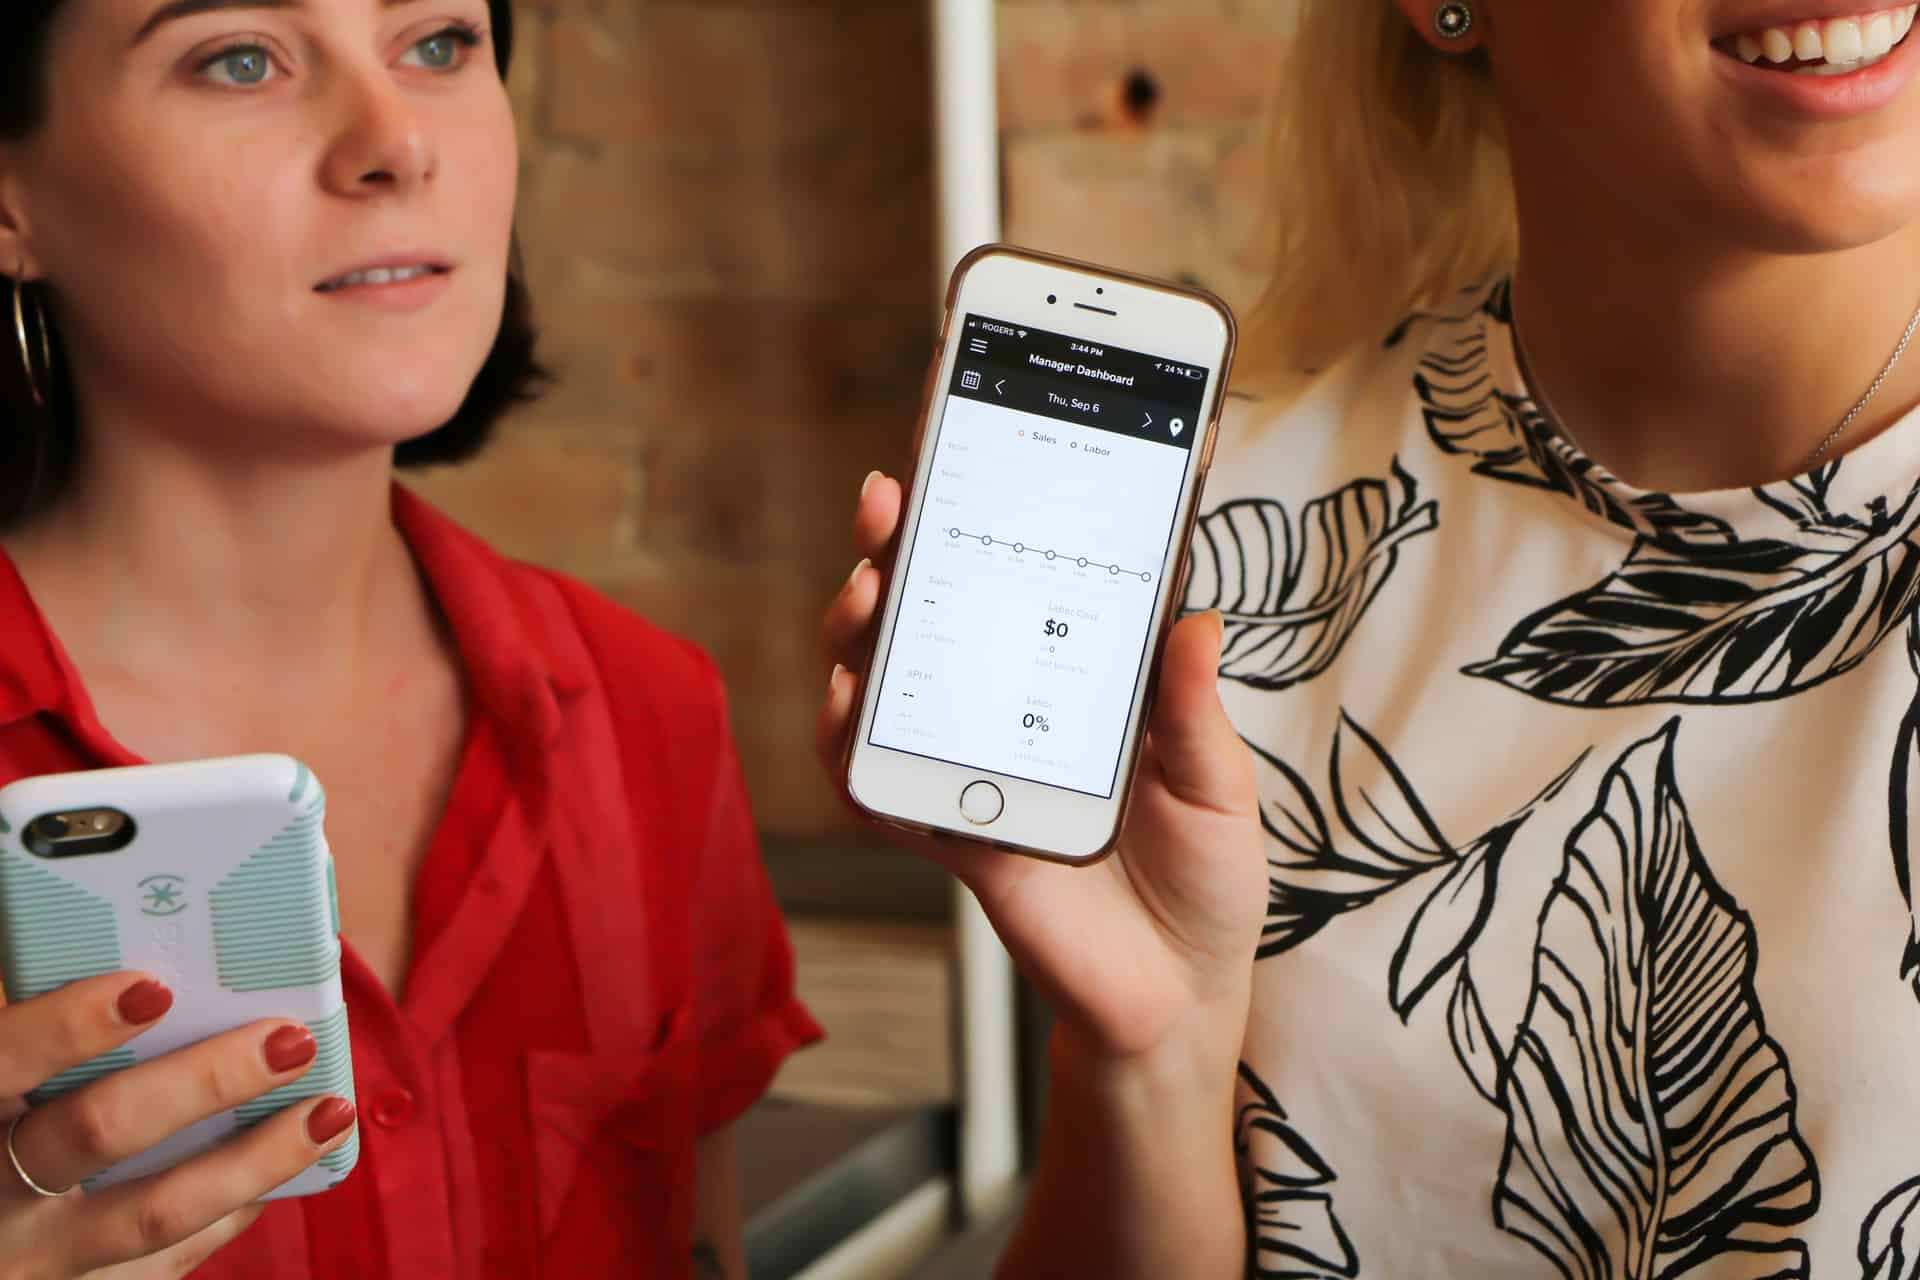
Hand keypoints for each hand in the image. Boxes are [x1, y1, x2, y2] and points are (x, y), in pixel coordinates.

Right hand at [0, 972, 356, 1278]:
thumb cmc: (9, 1118)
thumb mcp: (10, 1081)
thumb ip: (54, 1037)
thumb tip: (169, 974)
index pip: (4, 1059)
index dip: (71, 1026)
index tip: (153, 988)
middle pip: (97, 1131)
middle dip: (203, 1081)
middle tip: (288, 1040)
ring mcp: (41, 1254)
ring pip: (153, 1213)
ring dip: (255, 1159)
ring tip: (329, 1112)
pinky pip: (170, 1257)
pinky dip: (236, 1207)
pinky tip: (292, 1167)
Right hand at [818, 472, 1267, 1064]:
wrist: (1178, 998)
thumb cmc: (1205, 882)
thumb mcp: (1216, 785)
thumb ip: (1193, 710)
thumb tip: (1194, 616)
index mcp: (1077, 684)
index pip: (1018, 585)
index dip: (981, 523)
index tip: (963, 458)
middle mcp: (1012, 715)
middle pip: (933, 618)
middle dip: (896, 554)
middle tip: (886, 505)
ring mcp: (975, 770)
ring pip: (889, 687)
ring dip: (861, 633)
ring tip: (866, 593)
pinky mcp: (953, 835)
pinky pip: (882, 786)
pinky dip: (849, 746)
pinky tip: (846, 704)